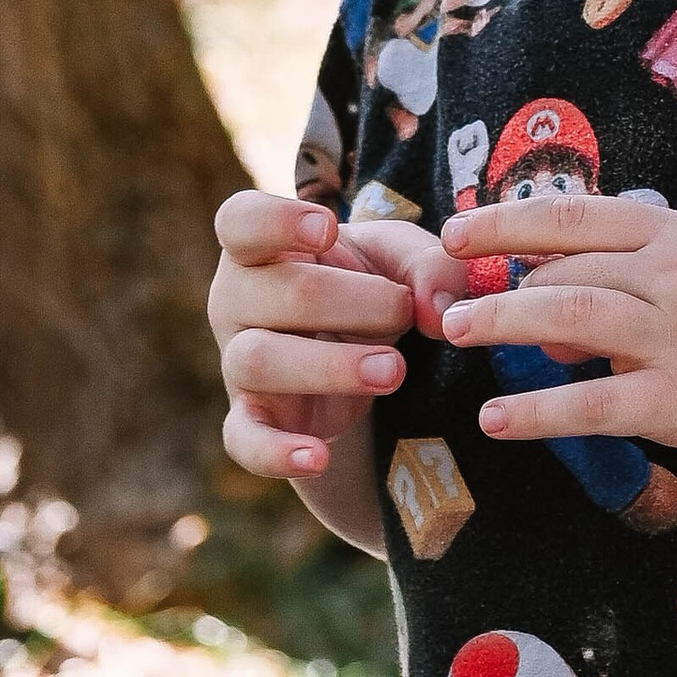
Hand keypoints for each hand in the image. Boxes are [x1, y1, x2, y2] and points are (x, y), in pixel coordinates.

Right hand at [210, 191, 460, 483]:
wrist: (358, 364)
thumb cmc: (370, 289)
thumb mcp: (403, 262)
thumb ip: (429, 267)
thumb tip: (439, 310)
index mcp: (263, 247)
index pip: (240, 221)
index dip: (277, 220)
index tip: (329, 229)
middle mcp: (237, 300)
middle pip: (276, 292)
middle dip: (350, 301)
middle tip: (403, 310)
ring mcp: (237, 362)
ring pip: (259, 360)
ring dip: (330, 366)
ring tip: (394, 371)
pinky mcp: (251, 419)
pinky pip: (244, 439)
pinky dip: (275, 451)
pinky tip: (316, 457)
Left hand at [437, 193, 676, 472]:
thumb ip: (634, 282)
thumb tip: (545, 317)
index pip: (575, 214)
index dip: (505, 220)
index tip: (455, 231)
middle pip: (563, 265)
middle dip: (494, 282)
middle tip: (444, 301)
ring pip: (569, 316)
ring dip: (503, 325)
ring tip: (457, 336)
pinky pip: (594, 405)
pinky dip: (538, 411)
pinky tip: (500, 421)